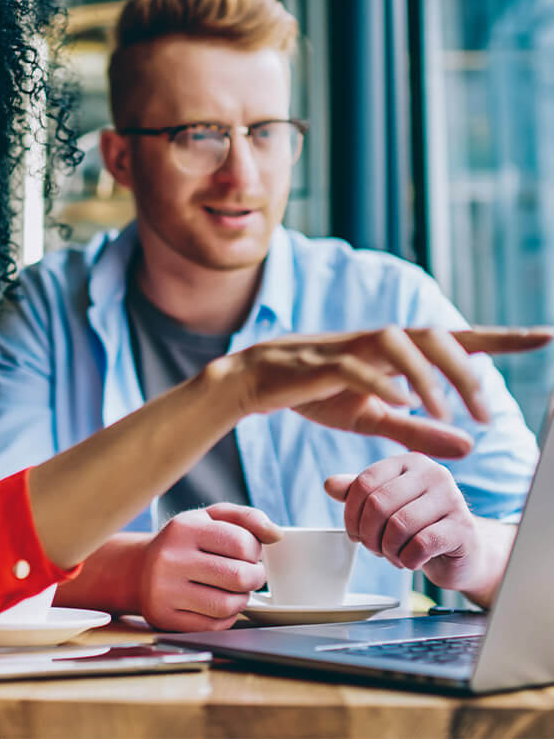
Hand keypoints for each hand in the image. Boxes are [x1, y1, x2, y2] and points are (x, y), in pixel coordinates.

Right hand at [138, 504, 281, 632]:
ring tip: (234, 589)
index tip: (249, 552)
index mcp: (184, 528)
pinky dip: (226, 617)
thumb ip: (245, 518)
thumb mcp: (208, 518)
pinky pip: (214, 626)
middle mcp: (171, 558)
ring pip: (228, 605)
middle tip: (250, 574)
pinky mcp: (165, 618)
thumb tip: (276, 534)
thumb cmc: (182, 542)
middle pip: (238, 577)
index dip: (255, 551)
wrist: (137, 569)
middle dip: (255, 577)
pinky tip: (218, 603)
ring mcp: (165, 590)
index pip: (241, 543)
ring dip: (242, 599)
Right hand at [220, 326, 551, 459]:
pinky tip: (401, 402)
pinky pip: (357, 365)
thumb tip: (470, 447)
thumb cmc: (315, 394)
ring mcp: (348, 347)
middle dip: (467, 370)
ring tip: (446, 412)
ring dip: (429, 376)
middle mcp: (377, 341)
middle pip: (433, 335)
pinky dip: (383, 381)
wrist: (257, 382)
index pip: (455, 339)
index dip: (501, 338)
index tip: (546, 336)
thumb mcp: (373, 419)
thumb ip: (419, 430)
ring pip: (399, 342)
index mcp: (395, 352)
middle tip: (486, 414)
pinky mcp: (320, 363)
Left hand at [325, 453, 485, 591]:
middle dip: (368, 534)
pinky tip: (411, 561)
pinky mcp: (464, 528)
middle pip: (378, 504)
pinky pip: (420, 545)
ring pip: (398, 525)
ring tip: (392, 555)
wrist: (463, 553)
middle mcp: (433, 474)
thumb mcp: (386, 505)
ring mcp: (453, 499)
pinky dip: (407, 560)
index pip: (365, 482)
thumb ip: (358, 492)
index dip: (351, 513)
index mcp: (409, 462)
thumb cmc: (420, 526)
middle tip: (373, 548)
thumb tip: (329, 484)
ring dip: (387, 549)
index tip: (354, 533)